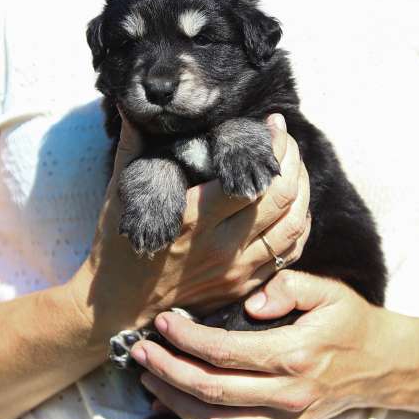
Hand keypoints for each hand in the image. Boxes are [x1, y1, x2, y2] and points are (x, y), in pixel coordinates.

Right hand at [67, 113, 310, 343]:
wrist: (118, 310)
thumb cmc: (116, 253)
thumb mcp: (119, 198)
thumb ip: (132, 148)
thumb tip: (133, 107)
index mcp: (192, 219)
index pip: (251, 178)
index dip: (271, 146)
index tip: (273, 124)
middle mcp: (222, 247)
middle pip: (281, 199)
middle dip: (292, 161)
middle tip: (286, 141)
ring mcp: (237, 271)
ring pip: (294, 226)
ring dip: (303, 191)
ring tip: (294, 167)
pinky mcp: (244, 286)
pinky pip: (288, 255)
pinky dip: (300, 225)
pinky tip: (295, 206)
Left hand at [131, 271, 392, 418]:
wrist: (378, 365)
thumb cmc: (348, 322)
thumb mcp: (327, 291)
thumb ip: (289, 288)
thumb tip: (250, 303)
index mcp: (294, 355)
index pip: (225, 351)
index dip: (187, 339)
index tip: (163, 322)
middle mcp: (286, 393)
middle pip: (211, 389)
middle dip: (167, 370)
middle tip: (139, 352)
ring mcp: (283, 418)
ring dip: (173, 399)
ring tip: (146, 377)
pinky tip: (169, 404)